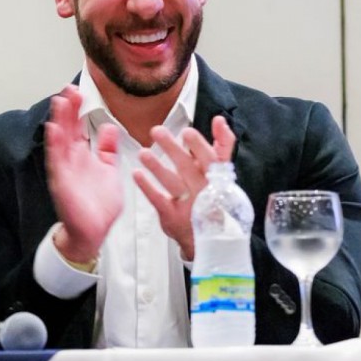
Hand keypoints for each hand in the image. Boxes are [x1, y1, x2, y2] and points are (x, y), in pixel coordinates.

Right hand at [44, 85, 122, 263]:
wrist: (94, 231)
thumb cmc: (99, 205)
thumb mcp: (109, 170)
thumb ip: (107, 150)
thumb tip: (108, 128)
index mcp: (83, 156)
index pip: (78, 127)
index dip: (77, 109)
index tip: (78, 91)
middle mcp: (71, 160)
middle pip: (67, 129)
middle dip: (67, 109)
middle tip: (68, 89)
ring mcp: (65, 169)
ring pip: (59, 140)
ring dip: (59, 121)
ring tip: (59, 102)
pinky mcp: (61, 181)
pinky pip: (56, 160)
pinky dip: (54, 144)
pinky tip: (53, 128)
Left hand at [134, 115, 235, 260]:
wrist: (214, 239)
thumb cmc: (215, 198)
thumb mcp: (223, 173)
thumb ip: (220, 147)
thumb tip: (219, 121)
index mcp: (217, 176)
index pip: (213, 157)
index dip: (201, 145)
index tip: (187, 133)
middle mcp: (204, 189)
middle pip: (188, 166)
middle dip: (172, 148)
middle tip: (157, 132)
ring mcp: (188, 203)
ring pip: (172, 182)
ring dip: (157, 166)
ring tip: (143, 153)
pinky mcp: (173, 215)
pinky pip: (158, 199)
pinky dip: (147, 186)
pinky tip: (137, 174)